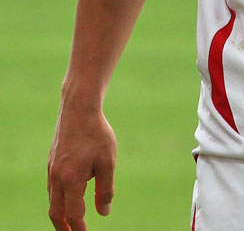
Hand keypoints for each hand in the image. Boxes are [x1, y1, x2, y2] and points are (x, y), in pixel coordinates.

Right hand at [48, 103, 116, 230]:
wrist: (79, 108)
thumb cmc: (97, 134)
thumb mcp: (108, 161)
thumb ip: (106, 189)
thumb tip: (104, 212)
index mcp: (71, 179)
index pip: (74, 213)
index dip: (80, 227)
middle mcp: (57, 177)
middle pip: (56, 213)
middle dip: (64, 228)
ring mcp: (52, 169)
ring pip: (53, 200)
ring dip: (60, 214)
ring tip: (71, 222)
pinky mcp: (51, 161)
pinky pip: (52, 188)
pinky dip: (58, 199)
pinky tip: (68, 199)